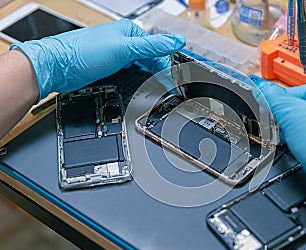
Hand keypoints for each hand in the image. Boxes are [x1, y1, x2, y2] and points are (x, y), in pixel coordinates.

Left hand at [11, 19, 185, 100]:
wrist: (58, 67)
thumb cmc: (84, 52)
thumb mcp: (125, 48)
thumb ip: (153, 46)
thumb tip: (177, 40)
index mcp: (130, 32)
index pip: (158, 49)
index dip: (168, 65)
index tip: (175, 80)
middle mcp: (125, 43)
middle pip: (151, 59)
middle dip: (160, 73)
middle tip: (169, 88)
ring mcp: (117, 56)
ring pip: (142, 68)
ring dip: (149, 79)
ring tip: (158, 90)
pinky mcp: (111, 69)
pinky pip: (131, 75)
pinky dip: (138, 82)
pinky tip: (142, 88)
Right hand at [253, 81, 305, 219]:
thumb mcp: (291, 116)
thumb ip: (273, 99)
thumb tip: (262, 88)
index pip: (293, 92)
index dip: (278, 107)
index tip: (271, 117)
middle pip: (301, 109)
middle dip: (288, 123)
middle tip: (283, 133)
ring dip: (297, 135)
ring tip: (297, 144)